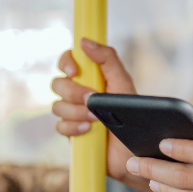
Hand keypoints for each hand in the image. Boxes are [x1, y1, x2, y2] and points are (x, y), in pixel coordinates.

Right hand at [51, 38, 137, 181]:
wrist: (134, 150)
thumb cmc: (133, 114)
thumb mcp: (123, 83)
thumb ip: (107, 58)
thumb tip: (84, 41)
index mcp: (90, 77)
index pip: (68, 61)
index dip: (66, 62)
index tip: (75, 71)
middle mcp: (78, 92)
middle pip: (58, 84)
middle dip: (73, 93)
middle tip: (92, 100)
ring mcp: (73, 113)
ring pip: (57, 106)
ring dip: (76, 112)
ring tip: (96, 120)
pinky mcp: (71, 132)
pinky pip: (60, 126)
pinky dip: (73, 128)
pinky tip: (88, 131)